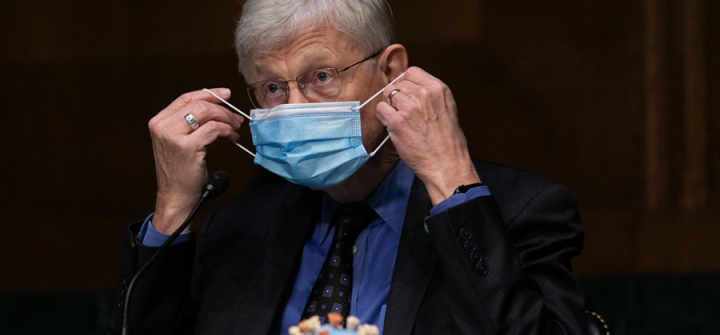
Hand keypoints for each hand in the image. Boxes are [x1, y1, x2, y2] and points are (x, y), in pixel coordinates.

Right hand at [148, 88, 243, 232]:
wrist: (176, 197)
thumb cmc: (180, 171)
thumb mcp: (178, 142)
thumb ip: (188, 123)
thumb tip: (215, 105)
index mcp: (158, 122)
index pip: (186, 98)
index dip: (208, 93)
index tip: (226, 94)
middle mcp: (162, 126)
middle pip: (199, 104)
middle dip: (222, 108)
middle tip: (236, 117)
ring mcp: (172, 136)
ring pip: (207, 113)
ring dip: (227, 119)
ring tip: (236, 128)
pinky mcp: (186, 147)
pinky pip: (214, 129)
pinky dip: (228, 131)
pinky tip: (232, 137)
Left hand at [376, 67, 480, 204]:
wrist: (447, 164)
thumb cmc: (448, 141)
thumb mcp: (447, 108)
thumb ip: (430, 95)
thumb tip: (410, 87)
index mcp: (438, 89)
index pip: (412, 72)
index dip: (407, 84)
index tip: (408, 95)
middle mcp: (424, 94)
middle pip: (398, 84)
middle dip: (398, 96)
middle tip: (405, 112)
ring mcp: (409, 108)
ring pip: (387, 94)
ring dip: (390, 106)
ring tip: (401, 120)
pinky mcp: (397, 122)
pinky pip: (380, 109)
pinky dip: (383, 116)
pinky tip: (393, 126)